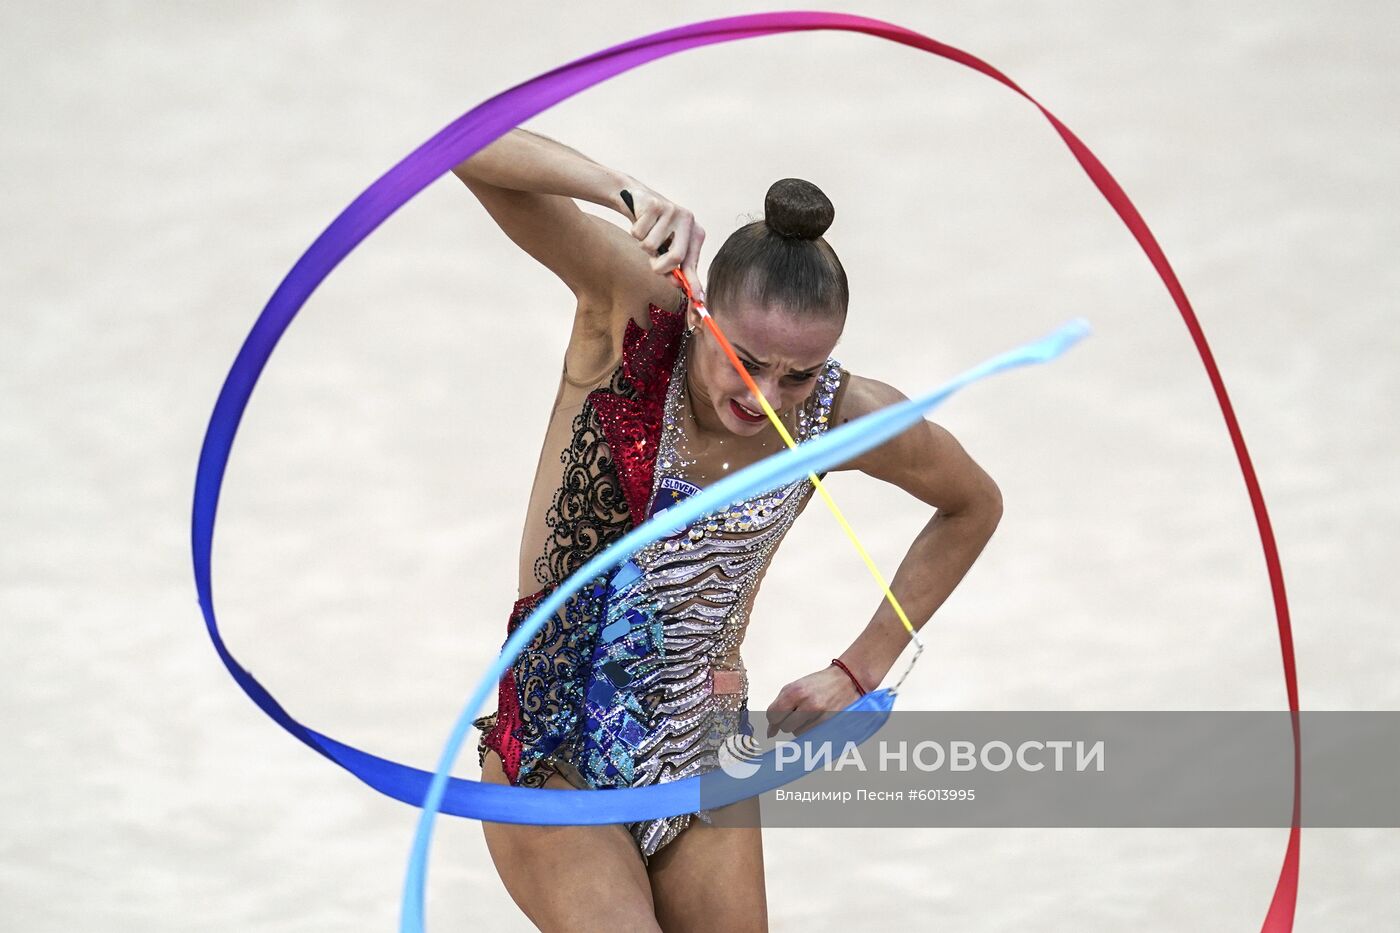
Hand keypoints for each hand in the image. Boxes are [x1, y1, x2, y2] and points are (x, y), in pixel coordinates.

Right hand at [617, 178, 706, 301]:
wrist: (636, 197)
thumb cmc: (654, 228)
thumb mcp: (666, 247)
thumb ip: (673, 266)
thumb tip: (677, 284)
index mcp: (695, 232)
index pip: (693, 262)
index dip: (693, 281)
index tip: (697, 298)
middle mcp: (688, 220)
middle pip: (676, 256)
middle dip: (660, 266)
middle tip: (653, 264)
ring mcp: (672, 211)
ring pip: (651, 246)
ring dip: (642, 245)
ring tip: (646, 234)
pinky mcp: (655, 205)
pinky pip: (639, 232)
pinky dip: (635, 231)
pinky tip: (640, 221)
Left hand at [765, 665, 862, 738]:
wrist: (846, 680)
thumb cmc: (819, 683)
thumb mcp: (795, 687)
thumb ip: (779, 707)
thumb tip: (770, 732)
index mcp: (794, 691)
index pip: (773, 715)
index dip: (774, 717)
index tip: (779, 715)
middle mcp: (806, 703)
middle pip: (785, 727)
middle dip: (788, 721)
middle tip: (798, 711)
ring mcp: (819, 715)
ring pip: (797, 733)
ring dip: (800, 726)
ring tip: (810, 713)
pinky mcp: (829, 723)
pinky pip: (810, 735)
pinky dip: (811, 729)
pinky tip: (817, 718)